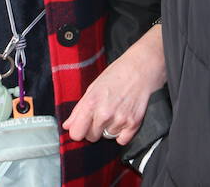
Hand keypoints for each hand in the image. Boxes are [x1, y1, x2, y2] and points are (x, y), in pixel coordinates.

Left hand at [63, 25, 163, 145]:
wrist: (141, 68)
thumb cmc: (117, 74)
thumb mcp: (93, 87)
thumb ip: (79, 109)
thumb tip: (68, 126)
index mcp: (91, 103)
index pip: (76, 133)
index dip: (79, 130)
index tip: (83, 125)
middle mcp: (104, 114)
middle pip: (91, 137)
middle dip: (94, 129)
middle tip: (102, 114)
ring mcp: (120, 120)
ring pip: (107, 137)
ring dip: (110, 128)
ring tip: (116, 111)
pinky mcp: (134, 124)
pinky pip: (122, 140)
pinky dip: (122, 133)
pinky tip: (124, 118)